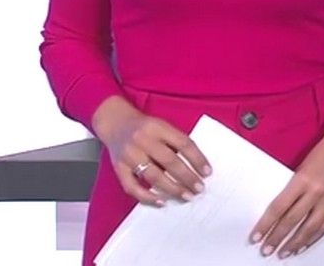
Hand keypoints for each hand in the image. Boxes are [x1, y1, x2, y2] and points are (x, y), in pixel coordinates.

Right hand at [92, 96, 210, 206]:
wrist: (115, 123)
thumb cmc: (145, 127)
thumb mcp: (162, 127)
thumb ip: (176, 142)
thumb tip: (196, 166)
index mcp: (158, 127)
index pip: (183, 144)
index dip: (197, 159)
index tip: (207, 172)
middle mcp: (143, 140)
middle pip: (169, 161)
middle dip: (187, 177)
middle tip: (199, 189)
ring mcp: (129, 155)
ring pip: (153, 176)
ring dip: (172, 189)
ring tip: (186, 196)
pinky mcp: (118, 168)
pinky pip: (132, 186)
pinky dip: (147, 196)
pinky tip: (161, 201)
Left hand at [251, 122, 323, 257]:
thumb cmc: (322, 152)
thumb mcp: (301, 167)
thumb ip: (292, 189)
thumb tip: (277, 212)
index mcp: (303, 179)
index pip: (279, 208)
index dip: (265, 225)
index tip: (256, 236)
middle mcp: (317, 191)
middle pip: (292, 220)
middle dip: (277, 238)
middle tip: (266, 250)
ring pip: (310, 228)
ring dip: (295, 243)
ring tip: (283, 253)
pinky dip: (313, 238)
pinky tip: (303, 245)